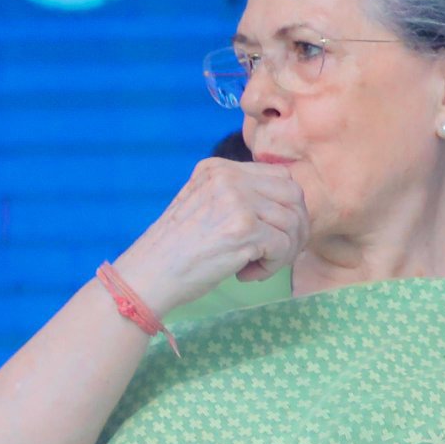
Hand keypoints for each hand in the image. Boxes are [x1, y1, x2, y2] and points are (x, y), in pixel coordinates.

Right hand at [112, 158, 310, 311]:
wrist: (149, 275)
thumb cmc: (178, 251)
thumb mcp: (205, 206)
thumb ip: (239, 197)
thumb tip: (292, 208)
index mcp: (219, 168)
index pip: (281, 177)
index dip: (289, 208)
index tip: (277, 235)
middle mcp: (229, 177)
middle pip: (294, 196)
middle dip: (296, 229)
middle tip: (277, 255)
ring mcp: (237, 200)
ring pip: (293, 223)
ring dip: (283, 253)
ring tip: (255, 267)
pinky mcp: (243, 229)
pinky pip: (284, 246)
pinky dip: (272, 267)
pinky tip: (246, 274)